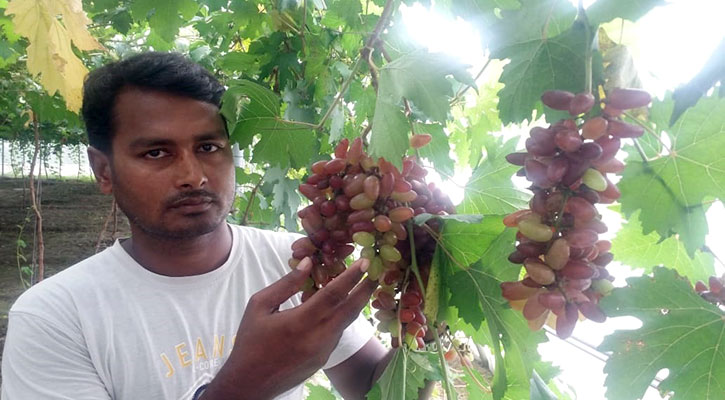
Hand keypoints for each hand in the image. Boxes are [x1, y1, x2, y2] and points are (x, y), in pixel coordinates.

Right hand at [201, 257, 375, 399]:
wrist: (249, 382)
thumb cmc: (250, 340)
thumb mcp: (259, 305)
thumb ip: (287, 283)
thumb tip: (308, 262)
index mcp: (300, 321)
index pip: (334, 294)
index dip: (352, 277)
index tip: (365, 262)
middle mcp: (317, 338)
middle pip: (350, 310)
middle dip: (366, 290)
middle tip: (378, 273)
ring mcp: (323, 351)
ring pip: (346, 322)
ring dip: (355, 304)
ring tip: (362, 285)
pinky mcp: (323, 360)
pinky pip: (337, 333)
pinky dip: (341, 318)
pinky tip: (339, 307)